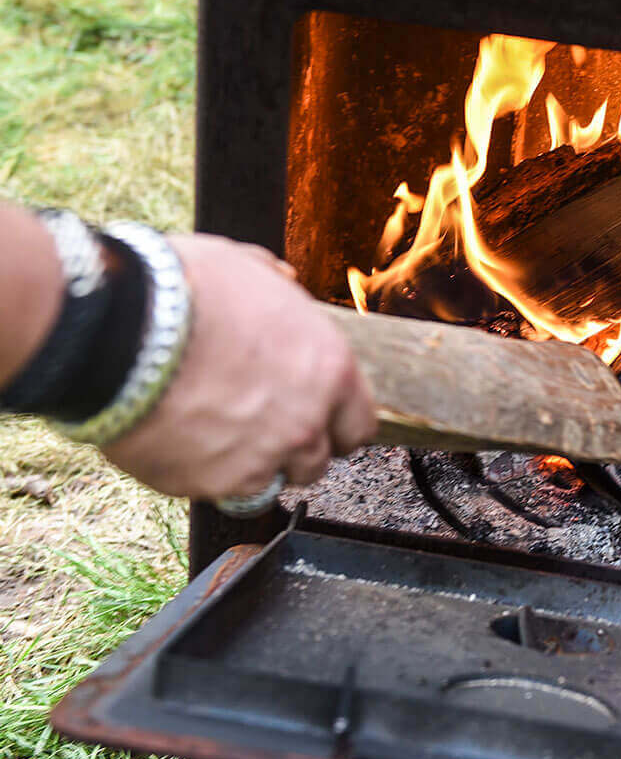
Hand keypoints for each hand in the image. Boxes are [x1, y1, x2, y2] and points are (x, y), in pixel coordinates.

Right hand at [101, 234, 376, 498]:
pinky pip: (223, 491)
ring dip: (254, 465)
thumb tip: (282, 282)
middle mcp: (306, 420)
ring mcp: (263, 458)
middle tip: (260, 425)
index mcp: (329, 368)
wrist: (121, 330)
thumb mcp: (249, 267)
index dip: (337, 423)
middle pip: (318, 459)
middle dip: (295, 447)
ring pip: (273, 482)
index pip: (359, 422)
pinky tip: (185, 443)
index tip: (320, 420)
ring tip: (218, 435)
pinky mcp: (214, 484)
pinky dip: (209, 475)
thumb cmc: (186, 292)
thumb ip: (279, 287)